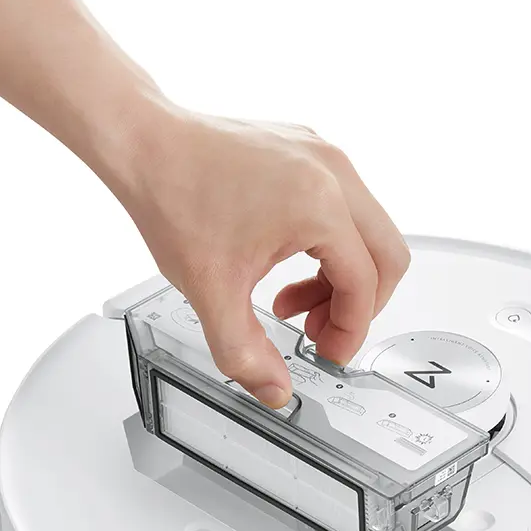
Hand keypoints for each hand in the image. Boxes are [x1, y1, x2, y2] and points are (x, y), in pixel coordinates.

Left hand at [114, 111, 409, 406]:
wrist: (144, 141)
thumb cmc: (172, 195)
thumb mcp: (210, 293)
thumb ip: (245, 353)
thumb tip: (274, 389)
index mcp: (319, 207)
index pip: (363, 285)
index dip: (349, 331)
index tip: (326, 352)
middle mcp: (333, 174)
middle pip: (387, 257)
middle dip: (360, 306)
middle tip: (324, 332)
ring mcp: (325, 157)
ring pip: (369, 233)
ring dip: (343, 278)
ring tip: (296, 305)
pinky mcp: (311, 151)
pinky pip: (346, 209)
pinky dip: (329, 248)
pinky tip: (288, 268)